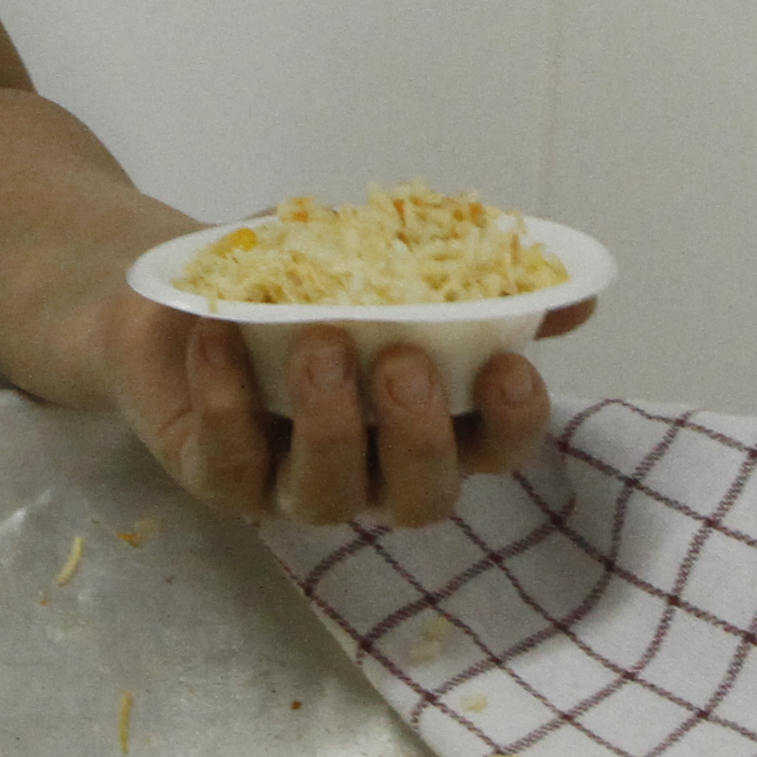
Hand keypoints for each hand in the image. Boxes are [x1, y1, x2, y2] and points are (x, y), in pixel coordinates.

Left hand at [98, 290, 596, 531]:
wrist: (183, 286)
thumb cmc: (298, 281)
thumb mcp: (382, 261)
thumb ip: (468, 278)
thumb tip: (573, 293)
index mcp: (429, 424)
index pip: (494, 450)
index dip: (514, 423)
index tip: (511, 367)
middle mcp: (372, 470)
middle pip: (421, 495)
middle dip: (419, 436)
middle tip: (403, 364)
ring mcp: (294, 485)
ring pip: (329, 495)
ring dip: (330, 421)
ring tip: (319, 342)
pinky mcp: (220, 481)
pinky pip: (229, 464)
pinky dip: (225, 398)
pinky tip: (220, 336)